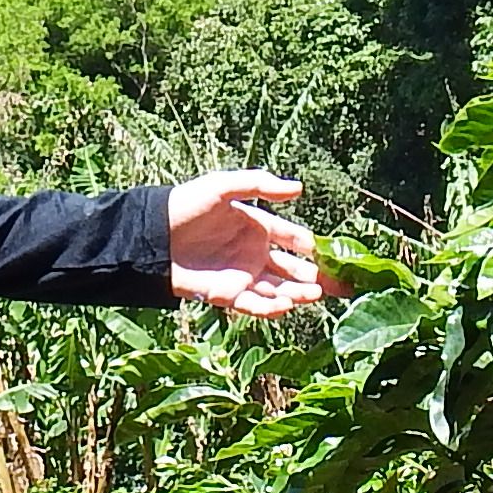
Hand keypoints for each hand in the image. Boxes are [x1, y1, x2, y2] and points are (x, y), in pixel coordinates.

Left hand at [167, 171, 325, 318]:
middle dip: (316, 277)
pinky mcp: (227, 295)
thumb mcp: (222, 186)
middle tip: (340, 285)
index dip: (313, 247)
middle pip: (293, 269)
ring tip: (315, 295)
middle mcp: (255, 253)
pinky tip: (286, 304)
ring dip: (299, 294)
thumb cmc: (186, 205)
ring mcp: (243, 276)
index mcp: (258, 227)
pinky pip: (255, 305)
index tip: (331, 254)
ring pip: (280, 290)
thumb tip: (298, 189)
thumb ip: (259, 185)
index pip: (294, 239)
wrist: (153, 235)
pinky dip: (271, 308)